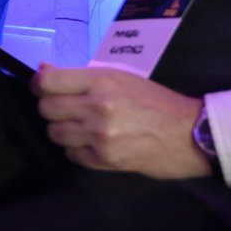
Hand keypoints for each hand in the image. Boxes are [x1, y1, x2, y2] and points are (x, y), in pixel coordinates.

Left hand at [32, 66, 210, 178]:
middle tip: (67, 110)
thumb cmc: (157, 102)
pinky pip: (71, 154)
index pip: (47, 81)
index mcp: (101, 81)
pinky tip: (92, 143)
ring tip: (81, 127)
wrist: (191, 134)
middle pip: (46, 108)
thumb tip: (42, 71)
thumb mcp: (122, 78)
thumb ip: (82, 77)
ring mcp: (99, 135)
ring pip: (54, 133)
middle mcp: (96, 106)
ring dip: (63, 130)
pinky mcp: (104, 159)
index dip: (38, 85)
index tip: (42, 88)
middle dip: (52, 109)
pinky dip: (77, 149)